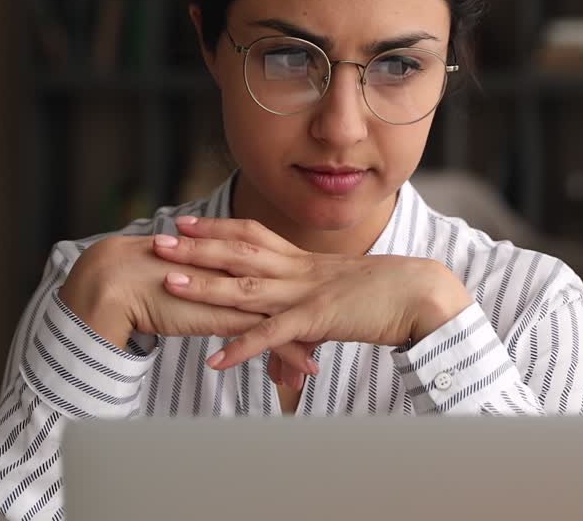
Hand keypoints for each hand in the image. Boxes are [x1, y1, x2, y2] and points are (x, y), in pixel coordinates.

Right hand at [57, 235, 319, 384]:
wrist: (114, 280)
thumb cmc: (139, 280)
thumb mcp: (180, 278)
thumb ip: (196, 282)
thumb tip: (198, 289)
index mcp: (228, 257)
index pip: (272, 271)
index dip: (294, 288)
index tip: (312, 304)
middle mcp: (239, 271)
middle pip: (288, 291)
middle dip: (311, 313)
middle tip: (334, 328)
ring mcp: (237, 292)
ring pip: (285, 315)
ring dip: (309, 336)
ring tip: (323, 356)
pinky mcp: (229, 316)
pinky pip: (269, 337)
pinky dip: (290, 354)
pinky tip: (307, 372)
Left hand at [153, 216, 472, 373]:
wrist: (425, 294)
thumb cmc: (390, 295)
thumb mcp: (345, 292)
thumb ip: (316, 303)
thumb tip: (299, 319)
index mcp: (306, 262)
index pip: (253, 236)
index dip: (217, 228)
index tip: (185, 223)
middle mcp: (300, 271)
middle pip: (239, 253)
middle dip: (196, 246)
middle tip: (157, 240)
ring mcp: (307, 293)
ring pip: (246, 286)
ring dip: (205, 285)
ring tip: (168, 283)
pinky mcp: (318, 319)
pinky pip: (272, 334)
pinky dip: (242, 347)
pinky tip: (215, 360)